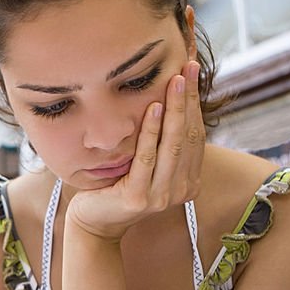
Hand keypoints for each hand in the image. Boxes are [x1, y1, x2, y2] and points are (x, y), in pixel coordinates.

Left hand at [68, 60, 204, 240]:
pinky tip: (153, 107)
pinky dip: (151, 131)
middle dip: (189, 98)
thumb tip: (170, 101)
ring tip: (175, 79)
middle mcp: (181, 190)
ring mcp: (162, 196)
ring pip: (172, 144)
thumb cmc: (117, 189)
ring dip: (175, 108)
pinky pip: (147, 157)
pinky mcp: (140, 197)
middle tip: (189, 66)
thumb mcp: (146, 166)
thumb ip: (162, 146)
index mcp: (189, 181)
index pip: (196, 134)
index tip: (192, 70)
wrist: (94, 223)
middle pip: (188, 135)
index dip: (195, 101)